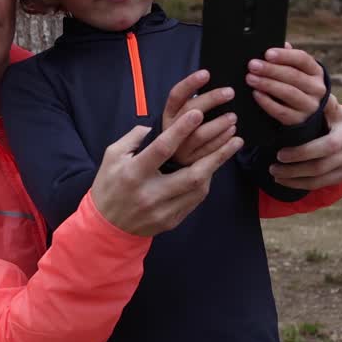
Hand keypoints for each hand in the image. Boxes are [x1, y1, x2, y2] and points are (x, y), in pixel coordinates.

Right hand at [91, 110, 243, 236]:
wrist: (106, 228)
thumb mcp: (111, 157)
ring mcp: (163, 210)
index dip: (181, 131)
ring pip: (198, 189)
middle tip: (235, 138)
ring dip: (216, 167)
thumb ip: (133, 139)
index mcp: (134, 174)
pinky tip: (212, 168)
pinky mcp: (171, 221)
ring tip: (229, 149)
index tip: (197, 114)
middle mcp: (150, 194)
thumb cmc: (108, 186)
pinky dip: (205, 183)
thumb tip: (152, 125)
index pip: (162, 149)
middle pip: (192, 175)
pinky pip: (195, 200)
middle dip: (216, 156)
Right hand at [162, 69, 236, 165]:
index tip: (206, 73)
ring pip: (200, 134)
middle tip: (229, 92)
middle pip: (191, 111)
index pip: (177, 95)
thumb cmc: (184, 132)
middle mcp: (171, 130)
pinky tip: (234, 135)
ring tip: (233, 117)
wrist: (170, 161)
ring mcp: (181, 147)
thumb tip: (219, 89)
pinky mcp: (191, 162)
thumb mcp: (182, 117)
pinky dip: (223, 142)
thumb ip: (196, 104)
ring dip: (219, 124)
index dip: (190, 83)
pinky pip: (209, 151)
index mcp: (169, 114)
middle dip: (211, 100)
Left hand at [245, 43, 325, 125]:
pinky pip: (281, 111)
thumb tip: (282, 44)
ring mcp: (309, 106)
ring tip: (250, 78)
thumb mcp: (299, 72)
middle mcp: (317, 89)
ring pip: (288, 93)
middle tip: (252, 65)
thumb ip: (289, 59)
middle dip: (271, 70)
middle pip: (293, 76)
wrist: (308, 115)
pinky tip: (256, 94)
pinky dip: (267, 102)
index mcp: (316, 72)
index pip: (302, 60)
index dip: (285, 56)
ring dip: (267, 84)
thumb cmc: (298, 87)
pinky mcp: (299, 120)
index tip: (267, 53)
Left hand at [269, 94, 341, 189]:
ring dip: (294, 179)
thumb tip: (311, 91)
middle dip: (295, 168)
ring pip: (319, 179)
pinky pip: (321, 185)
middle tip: (273, 167)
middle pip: (321, 166)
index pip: (326, 146)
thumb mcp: (335, 110)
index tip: (280, 154)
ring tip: (274, 174)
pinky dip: (300, 185)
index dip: (302, 152)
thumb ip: (324, 104)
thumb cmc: (339, 122)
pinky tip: (284, 182)